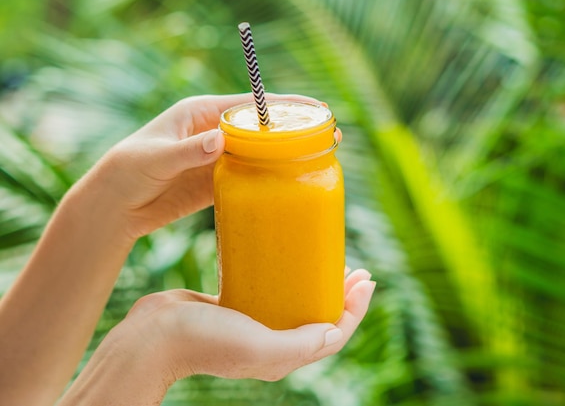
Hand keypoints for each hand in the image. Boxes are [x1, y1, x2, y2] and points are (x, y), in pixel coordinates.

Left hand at [88, 93, 326, 239]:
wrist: (115, 206)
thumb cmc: (127, 170)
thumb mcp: (155, 158)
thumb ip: (188, 150)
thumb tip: (220, 142)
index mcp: (201, 113)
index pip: (248, 105)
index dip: (282, 105)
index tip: (313, 107)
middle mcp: (214, 133)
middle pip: (261, 128)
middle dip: (293, 128)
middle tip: (329, 134)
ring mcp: (218, 159)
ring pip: (260, 153)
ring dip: (286, 154)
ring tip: (319, 158)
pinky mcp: (217, 183)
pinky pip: (249, 177)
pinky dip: (269, 178)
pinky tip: (290, 184)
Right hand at [131, 268, 373, 380]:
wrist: (151, 337)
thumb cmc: (203, 343)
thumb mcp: (257, 347)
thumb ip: (298, 345)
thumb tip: (335, 332)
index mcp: (284, 356)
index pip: (334, 334)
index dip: (355, 310)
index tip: (367, 280)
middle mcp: (273, 342)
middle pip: (319, 316)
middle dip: (341, 293)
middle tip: (355, 267)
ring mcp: (253, 323)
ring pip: (295, 301)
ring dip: (315, 282)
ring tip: (326, 258)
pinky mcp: (235, 304)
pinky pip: (269, 289)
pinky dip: (284, 275)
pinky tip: (285, 254)